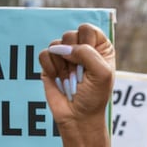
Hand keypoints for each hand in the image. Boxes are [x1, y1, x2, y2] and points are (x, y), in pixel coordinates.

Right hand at [38, 23, 115, 139]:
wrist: (77, 117)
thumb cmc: (94, 96)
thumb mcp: (102, 74)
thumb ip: (87, 53)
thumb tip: (62, 48)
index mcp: (100, 48)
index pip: (88, 29)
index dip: (87, 43)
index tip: (91, 62)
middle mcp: (83, 48)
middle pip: (70, 33)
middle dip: (74, 56)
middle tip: (80, 74)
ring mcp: (65, 56)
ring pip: (56, 44)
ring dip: (63, 65)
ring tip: (70, 79)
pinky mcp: (50, 63)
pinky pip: (44, 54)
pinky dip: (51, 67)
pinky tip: (58, 78)